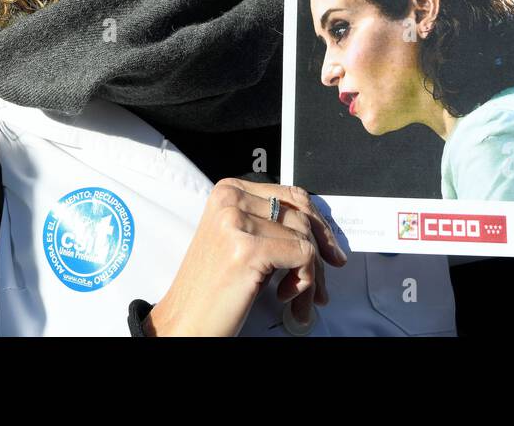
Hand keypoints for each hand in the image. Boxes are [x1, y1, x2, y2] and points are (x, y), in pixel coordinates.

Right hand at [146, 180, 347, 335]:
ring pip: (306, 239)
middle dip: (320, 252)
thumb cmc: (211, 289)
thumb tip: (318, 229)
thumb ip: (270, 225)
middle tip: (321, 281)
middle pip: (302, 216)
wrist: (184, 322)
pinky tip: (284, 296)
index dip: (317, 224)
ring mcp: (238, 222)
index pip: (291, 195)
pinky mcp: (249, 248)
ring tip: (297, 297)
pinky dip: (305, 282)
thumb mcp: (240, 242)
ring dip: (311, 275)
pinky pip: (303, 257)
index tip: (329, 249)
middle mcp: (230, 200)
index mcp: (228, 191)